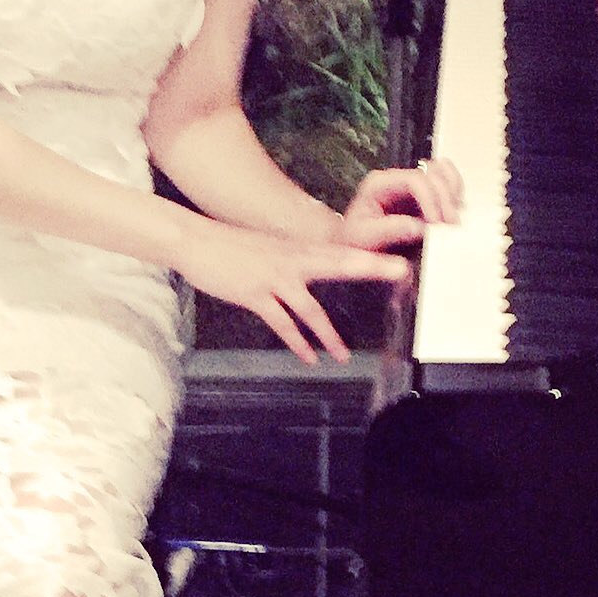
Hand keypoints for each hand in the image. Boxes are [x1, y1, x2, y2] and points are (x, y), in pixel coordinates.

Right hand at [173, 220, 410, 364]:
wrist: (195, 239)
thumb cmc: (231, 247)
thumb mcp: (271, 249)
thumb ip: (295, 260)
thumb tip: (315, 270)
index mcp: (299, 249)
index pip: (343, 251)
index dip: (372, 253)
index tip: (398, 254)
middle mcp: (292, 260)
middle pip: (340, 263)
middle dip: (372, 267)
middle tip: (402, 270)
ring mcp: (274, 277)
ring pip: (310, 306)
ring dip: (328, 333)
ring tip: (343, 356)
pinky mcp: (254, 294)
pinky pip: (281, 322)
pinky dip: (296, 342)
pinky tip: (308, 357)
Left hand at [339, 158, 462, 251]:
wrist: (357, 247)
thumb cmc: (357, 240)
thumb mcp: (367, 237)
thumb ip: (391, 231)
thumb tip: (418, 228)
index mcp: (380, 183)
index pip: (413, 179)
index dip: (430, 198)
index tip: (436, 222)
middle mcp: (397, 179)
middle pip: (432, 174)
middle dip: (444, 199)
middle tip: (450, 225)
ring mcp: (411, 185)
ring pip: (442, 173)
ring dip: (452, 193)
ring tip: (453, 218)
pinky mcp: (423, 195)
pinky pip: (446, 182)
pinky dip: (455, 193)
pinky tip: (455, 209)